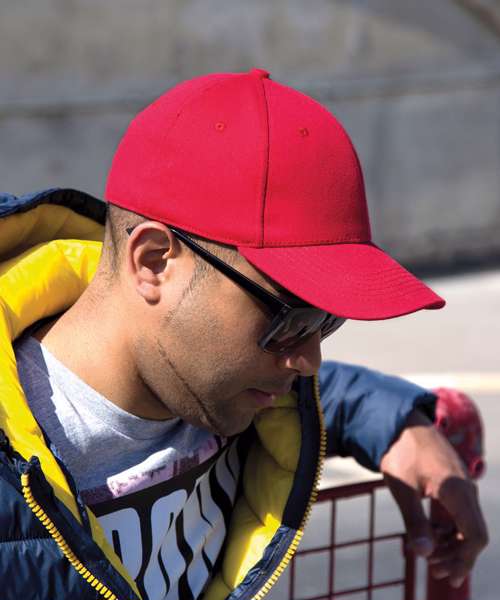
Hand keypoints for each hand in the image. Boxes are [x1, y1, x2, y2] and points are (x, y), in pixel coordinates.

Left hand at [380, 409, 488, 587]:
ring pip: (469, 523)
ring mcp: (463, 484)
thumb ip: (414, 521)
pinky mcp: (456, 482)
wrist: (402, 422)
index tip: (443, 574)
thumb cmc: (400, 453)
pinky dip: (451, 528)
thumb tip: (424, 555)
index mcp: (457, 490)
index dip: (463, 560)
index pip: (474, 535)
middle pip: (474, 533)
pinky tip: (431, 533)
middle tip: (433, 570)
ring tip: (430, 555)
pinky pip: (462, 511)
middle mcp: (466, 488)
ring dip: (453, 543)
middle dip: (457, 556)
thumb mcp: (403, 488)